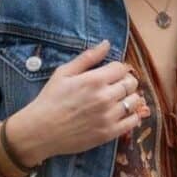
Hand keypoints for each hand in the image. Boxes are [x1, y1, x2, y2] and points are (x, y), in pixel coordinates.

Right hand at [4, 40, 150, 164]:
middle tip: (116, 87)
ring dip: (130, 98)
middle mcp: (105, 97)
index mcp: (95, 80)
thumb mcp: (64, 73)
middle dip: (125, 82)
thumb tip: (107, 44)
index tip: (111, 74)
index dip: (117, 69)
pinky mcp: (109, 133)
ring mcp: (109, 116)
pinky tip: (124, 114)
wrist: (41, 131)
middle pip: (131, 83)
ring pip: (135, 101)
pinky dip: (133, 116)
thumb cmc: (50, 100)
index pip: (121, 68)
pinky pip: (133, 121)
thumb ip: (87, 58)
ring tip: (120, 100)